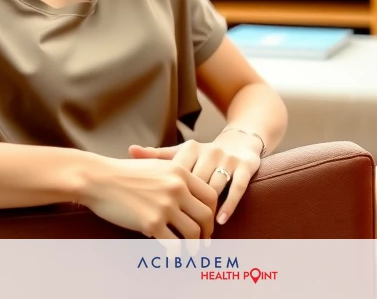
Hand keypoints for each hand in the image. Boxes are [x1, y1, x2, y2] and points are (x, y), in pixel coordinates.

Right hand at [77, 156, 216, 239]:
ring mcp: (165, 206)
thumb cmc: (124, 173)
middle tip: (204, 241)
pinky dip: (176, 253)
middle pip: (205, 215)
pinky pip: (173, 244)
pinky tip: (174, 256)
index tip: (207, 222)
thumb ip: (175, 178)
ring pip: (193, 232)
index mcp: (180, 172)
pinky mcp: (151, 223)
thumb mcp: (156, 165)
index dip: (212, 212)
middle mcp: (177, 188)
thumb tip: (189, 198)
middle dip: (207, 232)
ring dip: (194, 246)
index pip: (210, 195)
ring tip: (191, 252)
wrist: (98, 179)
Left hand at [129, 132, 261, 224]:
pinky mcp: (246, 166)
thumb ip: (158, 155)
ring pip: (215, 187)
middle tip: (177, 231)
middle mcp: (210, 151)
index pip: (176, 173)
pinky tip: (220, 220)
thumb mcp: (182, 154)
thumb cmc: (203, 155)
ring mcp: (229, 158)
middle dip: (187, 208)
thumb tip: (130, 149)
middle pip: (196, 183)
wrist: (240, 141)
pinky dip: (228, 205)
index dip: (168, 194)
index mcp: (191, 148)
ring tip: (197, 234)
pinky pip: (236, 188)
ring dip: (207, 212)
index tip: (155, 213)